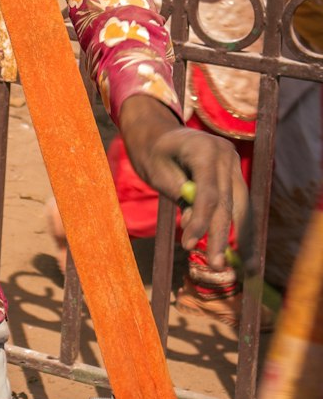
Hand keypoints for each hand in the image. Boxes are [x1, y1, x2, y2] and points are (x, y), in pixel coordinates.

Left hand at [117, 95, 250, 269]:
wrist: (160, 133)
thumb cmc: (154, 153)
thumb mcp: (158, 173)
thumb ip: (178, 196)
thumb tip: (198, 225)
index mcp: (204, 148)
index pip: (208, 192)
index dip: (201, 221)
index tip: (188, 245)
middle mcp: (225, 153)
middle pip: (227, 202)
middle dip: (220, 236)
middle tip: (214, 265)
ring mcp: (233, 162)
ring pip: (239, 205)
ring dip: (238, 236)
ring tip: (241, 266)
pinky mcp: (234, 173)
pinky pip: (239, 203)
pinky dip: (238, 225)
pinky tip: (243, 253)